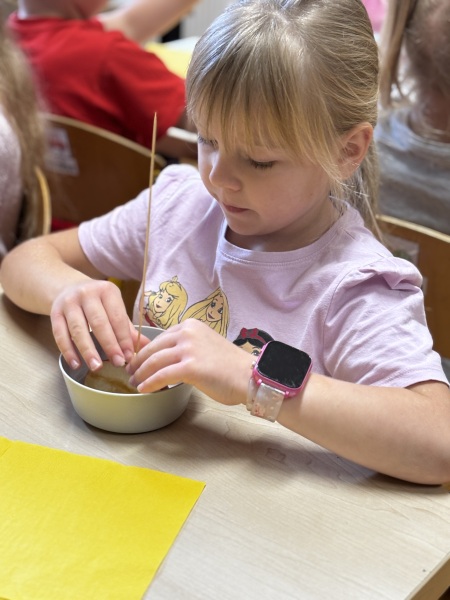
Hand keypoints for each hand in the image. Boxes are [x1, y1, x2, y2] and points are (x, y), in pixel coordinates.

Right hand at [50, 279, 147, 370]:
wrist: (68, 288)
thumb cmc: (97, 302)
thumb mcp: (114, 308)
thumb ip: (127, 328)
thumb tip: (148, 346)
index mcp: (107, 291)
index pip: (117, 317)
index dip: (123, 338)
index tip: (129, 355)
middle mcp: (87, 294)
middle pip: (98, 323)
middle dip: (109, 345)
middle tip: (117, 363)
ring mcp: (69, 303)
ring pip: (78, 329)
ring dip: (88, 350)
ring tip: (96, 366)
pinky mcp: (55, 313)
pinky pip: (60, 334)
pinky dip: (68, 351)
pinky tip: (76, 363)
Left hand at [126, 319, 253, 404]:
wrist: (249, 376)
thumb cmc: (230, 366)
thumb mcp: (205, 345)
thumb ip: (186, 347)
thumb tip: (165, 359)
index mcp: (191, 325)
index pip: (160, 338)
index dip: (146, 351)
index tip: (138, 360)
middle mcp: (188, 332)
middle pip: (153, 348)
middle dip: (139, 362)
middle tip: (130, 372)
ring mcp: (189, 348)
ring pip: (154, 361)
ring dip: (141, 373)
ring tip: (134, 382)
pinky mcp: (190, 367)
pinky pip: (162, 376)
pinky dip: (150, 383)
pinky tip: (143, 389)